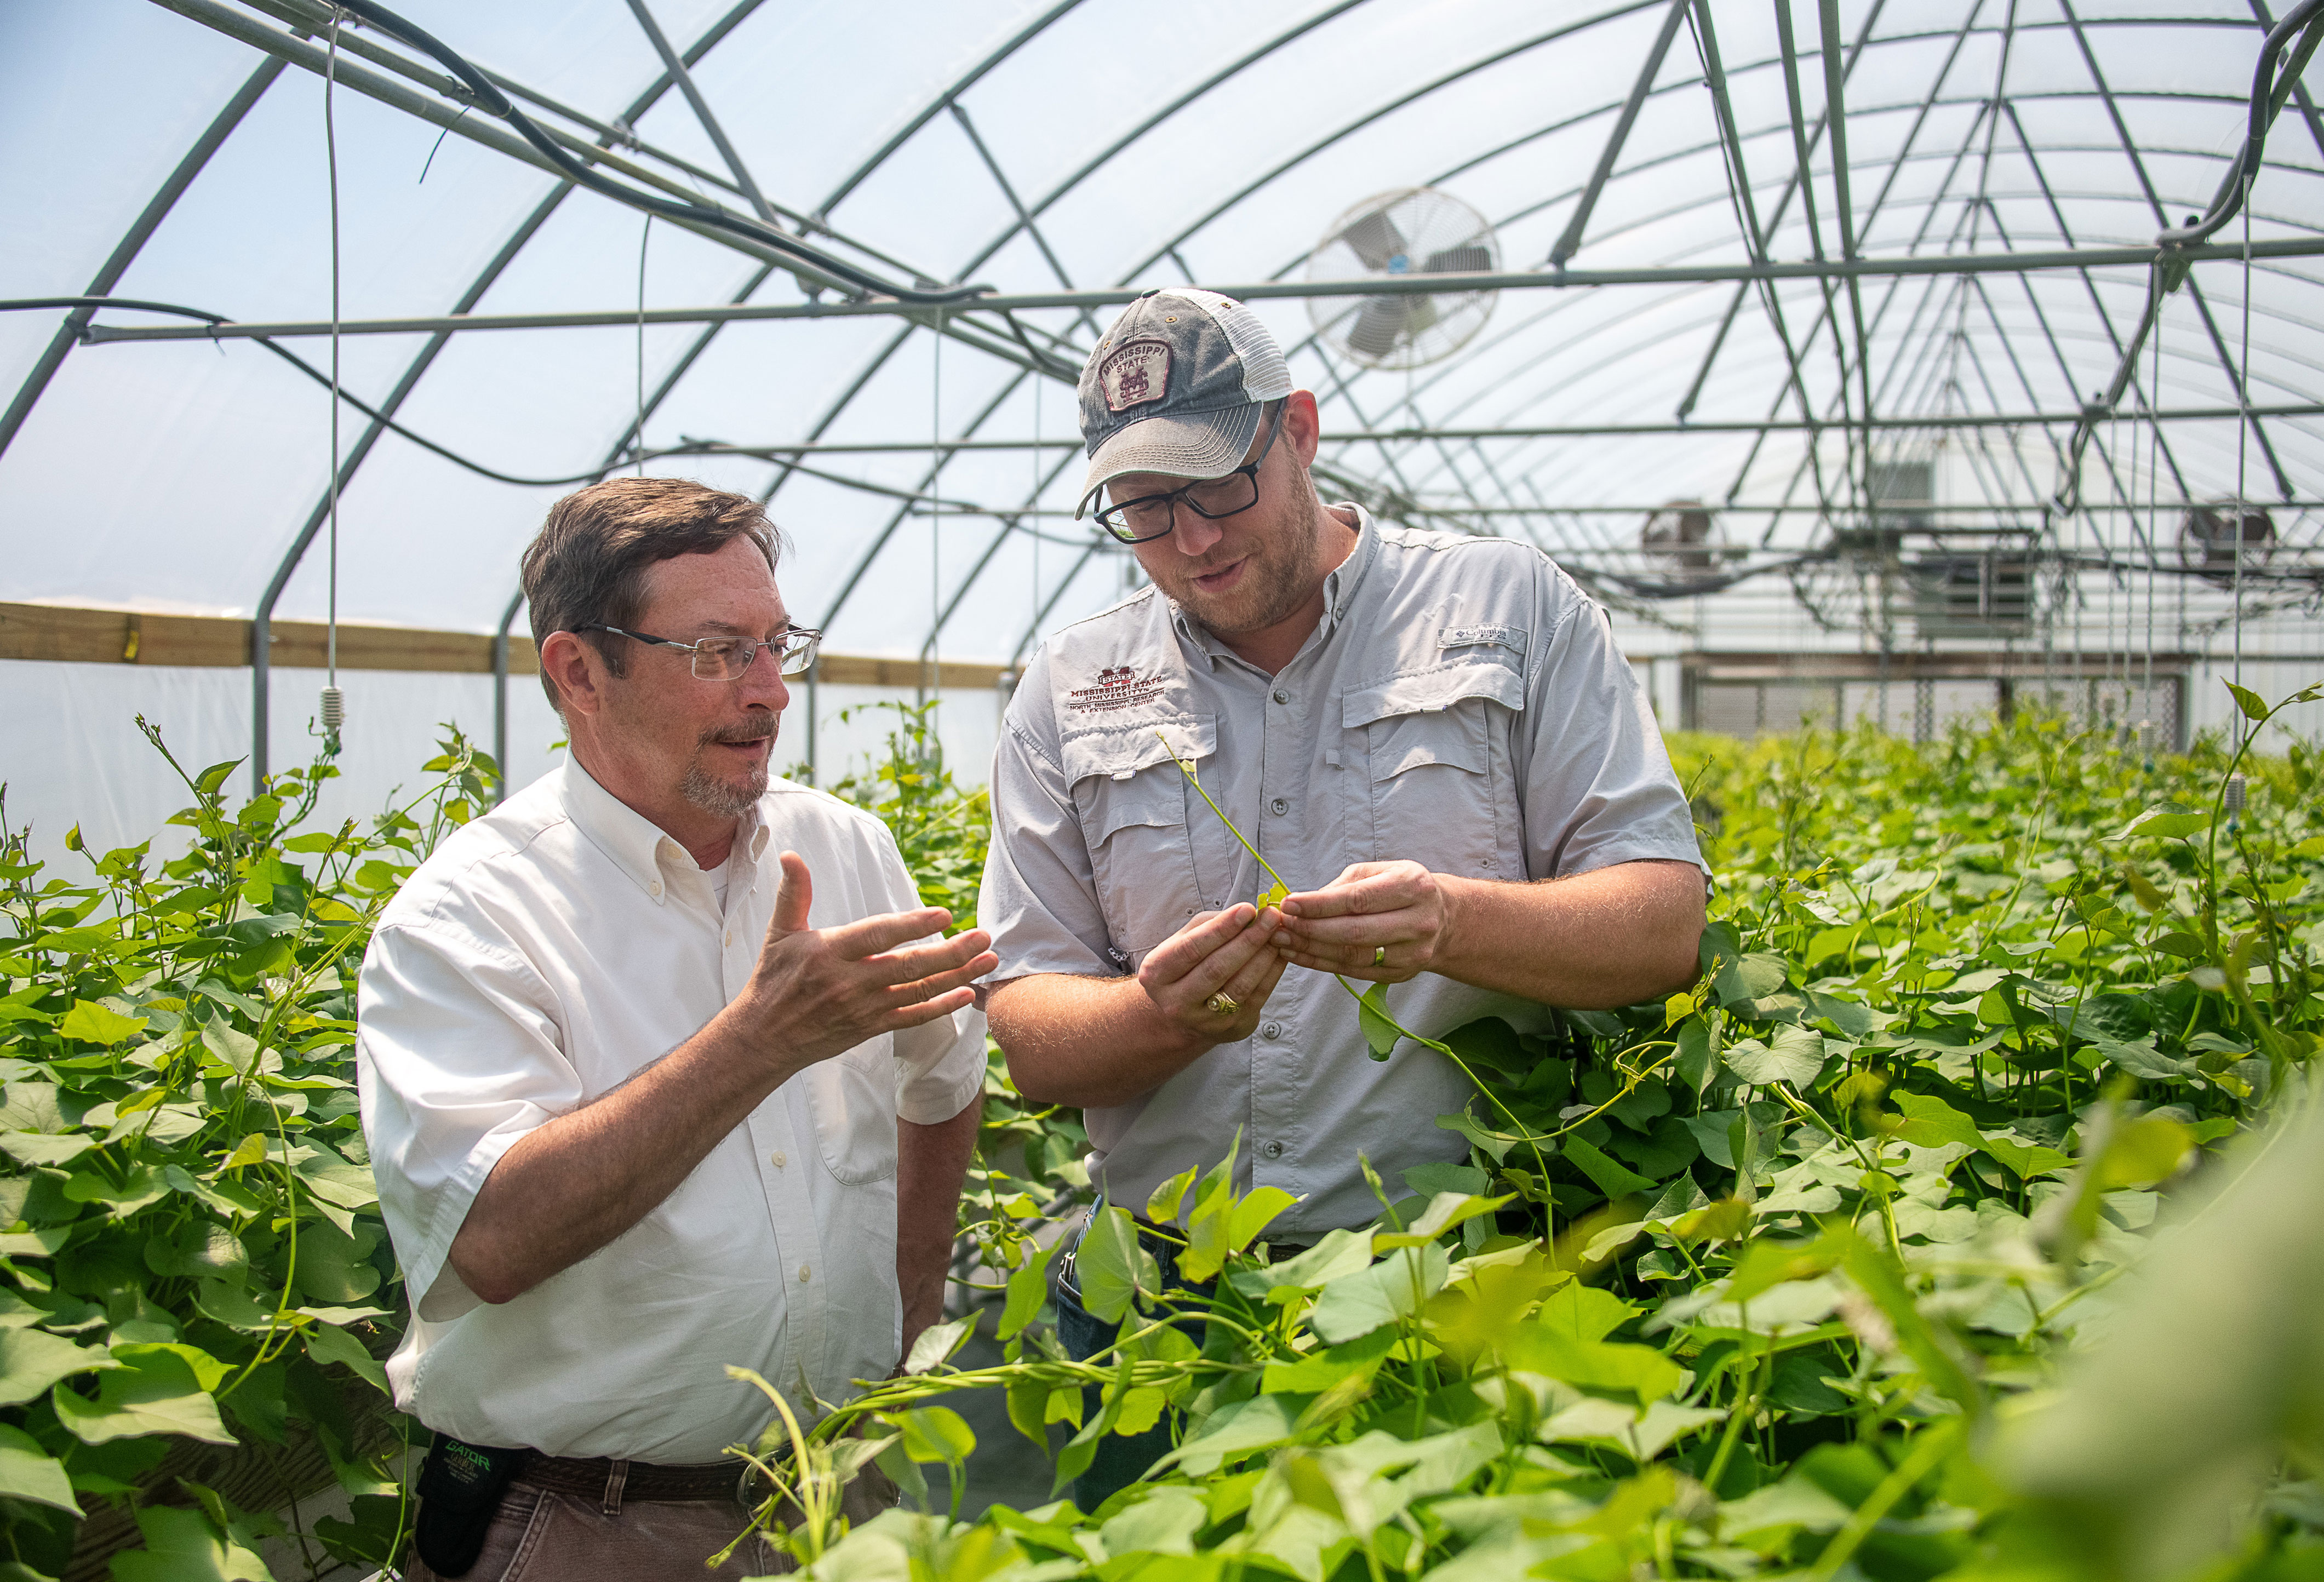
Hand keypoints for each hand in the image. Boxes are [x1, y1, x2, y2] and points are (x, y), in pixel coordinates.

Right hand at [735, 851, 996, 1068]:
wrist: (763, 1038)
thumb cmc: (772, 980)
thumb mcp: (779, 933)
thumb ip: (793, 893)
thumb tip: (790, 855)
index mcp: (830, 952)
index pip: (878, 935)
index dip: (912, 925)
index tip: (945, 914)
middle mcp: (851, 982)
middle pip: (909, 966)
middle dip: (951, 952)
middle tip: (984, 937)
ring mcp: (864, 1008)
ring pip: (918, 992)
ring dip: (957, 976)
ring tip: (989, 960)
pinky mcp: (870, 1028)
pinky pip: (912, 1019)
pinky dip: (941, 1008)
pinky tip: (968, 995)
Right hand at [1136, 902, 1288, 1044]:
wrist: (1183, 1013)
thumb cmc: (1185, 967)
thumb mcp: (1183, 941)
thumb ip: (1210, 925)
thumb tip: (1248, 913)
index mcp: (1157, 974)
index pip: (1191, 948)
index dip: (1221, 929)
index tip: (1246, 909)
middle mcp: (1176, 1002)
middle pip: (1217, 969)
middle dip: (1248, 939)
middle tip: (1270, 917)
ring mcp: (1205, 1020)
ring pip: (1241, 985)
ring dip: (1264, 955)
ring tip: (1278, 933)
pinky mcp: (1232, 1028)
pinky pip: (1258, 997)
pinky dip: (1272, 972)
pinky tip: (1280, 952)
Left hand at [1272, 861, 1452, 982]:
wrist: (1442, 918)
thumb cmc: (1401, 888)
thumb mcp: (1379, 872)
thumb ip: (1343, 885)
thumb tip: (1303, 904)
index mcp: (1412, 886)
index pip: (1358, 899)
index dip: (1320, 904)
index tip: (1289, 904)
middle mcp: (1418, 921)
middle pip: (1355, 931)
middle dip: (1311, 929)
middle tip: (1281, 925)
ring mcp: (1412, 952)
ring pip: (1353, 955)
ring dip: (1311, 949)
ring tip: (1282, 941)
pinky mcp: (1401, 974)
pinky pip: (1354, 971)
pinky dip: (1322, 964)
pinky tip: (1299, 955)